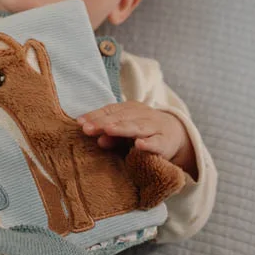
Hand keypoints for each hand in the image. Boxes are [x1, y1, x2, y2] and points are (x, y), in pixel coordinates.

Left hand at [77, 101, 195, 175]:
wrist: (174, 135)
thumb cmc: (142, 133)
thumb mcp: (124, 132)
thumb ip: (110, 134)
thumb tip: (97, 138)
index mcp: (130, 109)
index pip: (110, 110)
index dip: (95, 115)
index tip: (79, 123)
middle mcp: (142, 114)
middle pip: (121, 117)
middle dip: (103, 122)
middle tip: (87, 129)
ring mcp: (155, 127)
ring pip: (138, 126)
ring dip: (122, 128)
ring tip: (108, 130)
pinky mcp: (166, 143)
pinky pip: (157, 142)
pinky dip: (149, 143)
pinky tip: (139, 145)